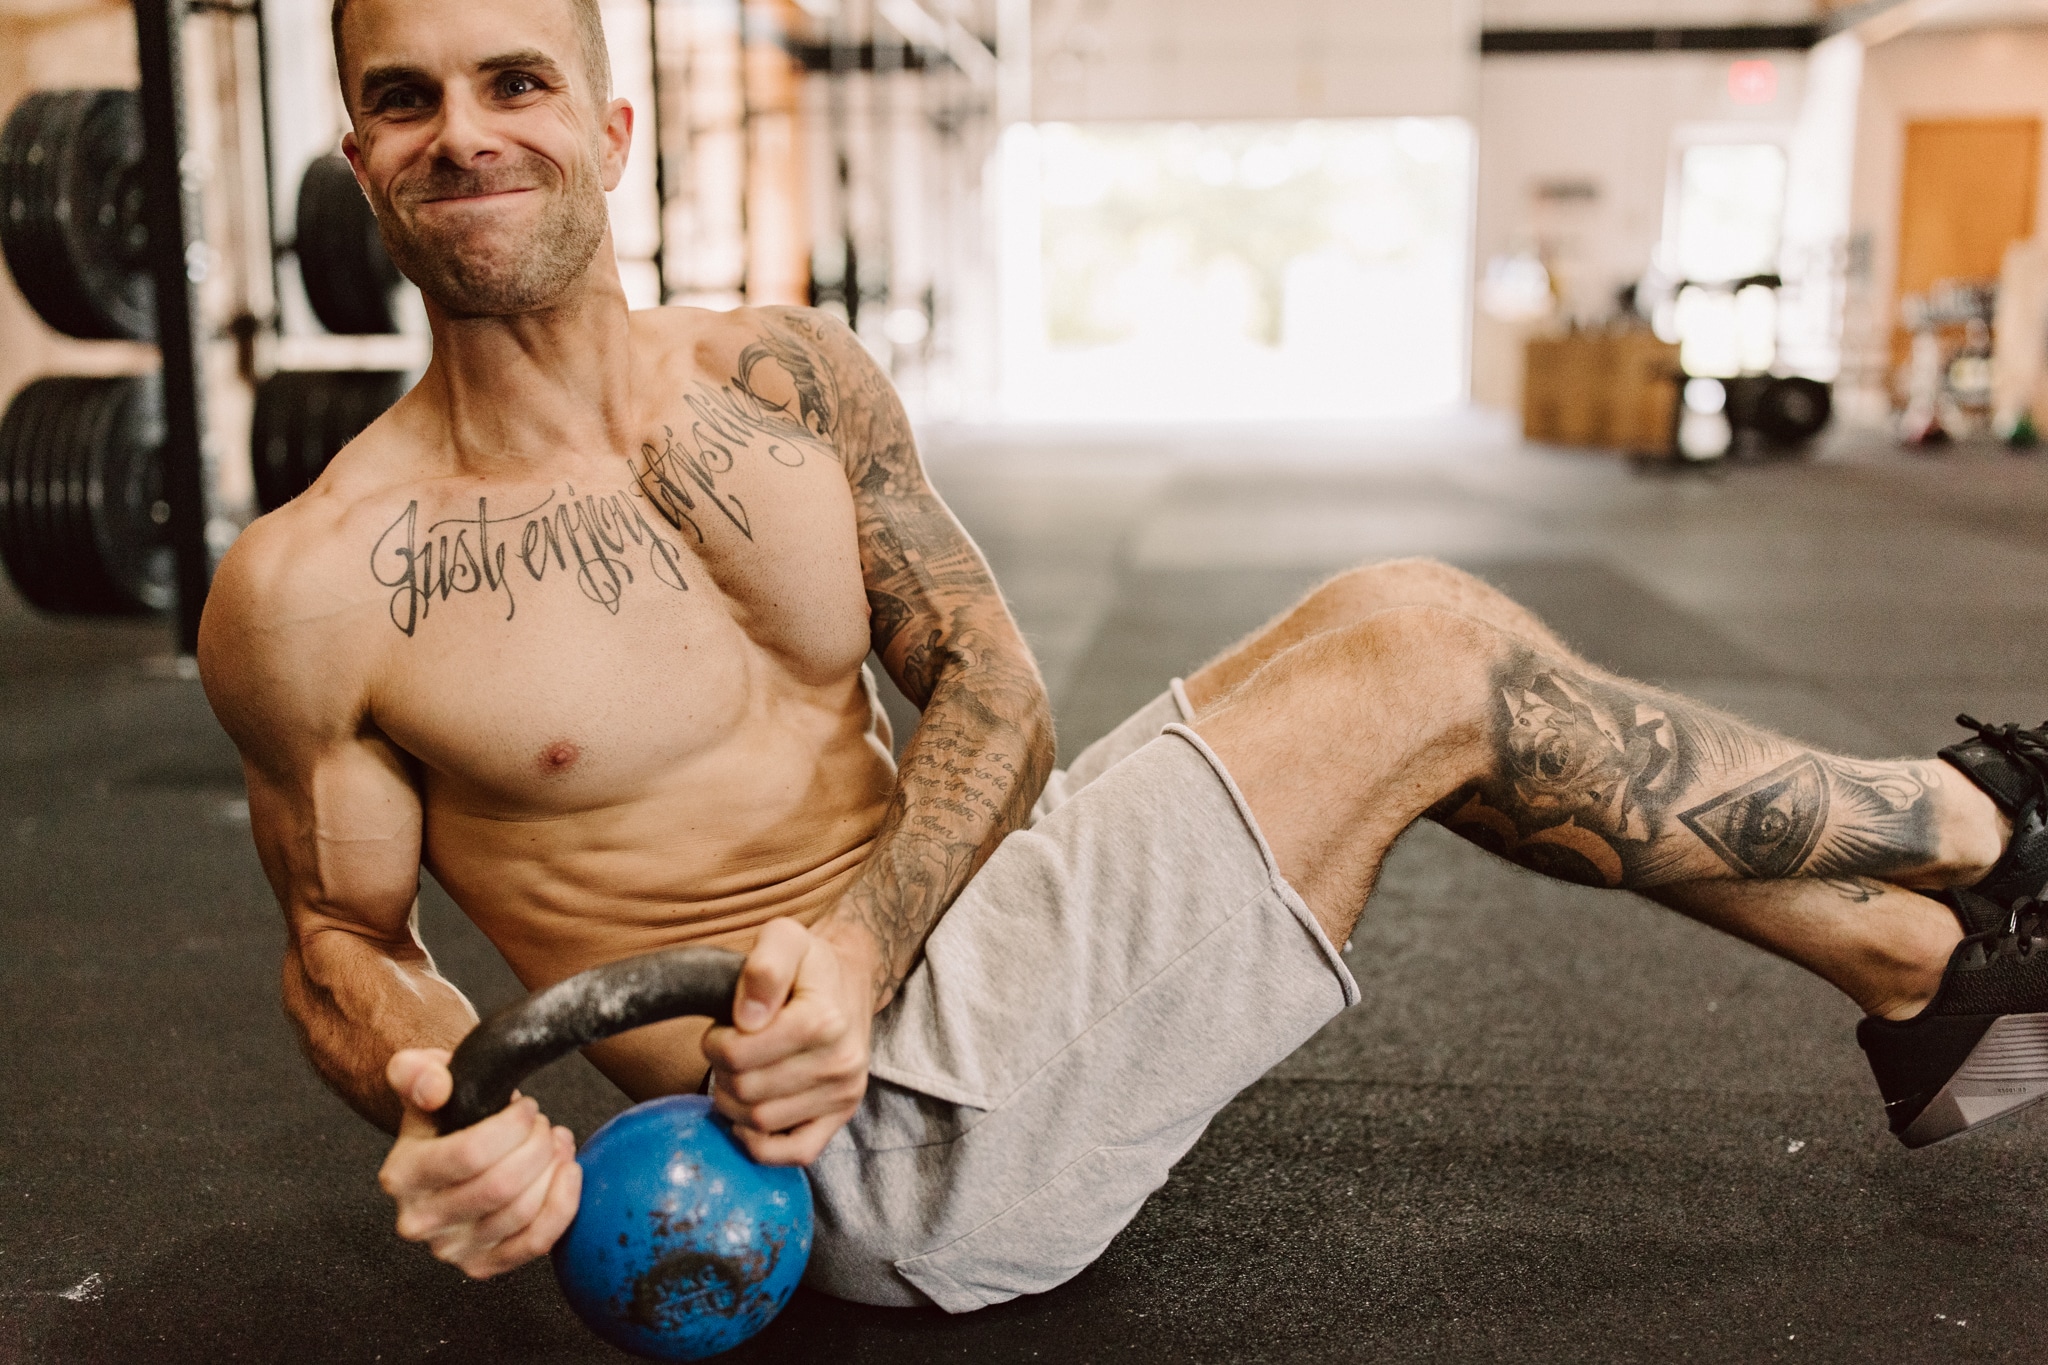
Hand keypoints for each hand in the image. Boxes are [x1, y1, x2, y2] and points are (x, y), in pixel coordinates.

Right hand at [376, 1047, 582, 1278]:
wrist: (447, 1146)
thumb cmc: (444, 1108)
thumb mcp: (422, 1075)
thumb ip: (418, 1071)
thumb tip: (435, 1088)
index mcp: (401, 1175)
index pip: (470, 1155)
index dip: (513, 1127)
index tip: (527, 1107)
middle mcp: (419, 1220)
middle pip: (501, 1187)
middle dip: (536, 1146)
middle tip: (542, 1124)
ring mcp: (451, 1249)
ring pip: (522, 1214)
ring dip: (552, 1169)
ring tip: (554, 1141)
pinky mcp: (482, 1265)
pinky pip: (534, 1244)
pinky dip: (563, 1206)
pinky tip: (568, 1172)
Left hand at [701, 917, 873, 1164]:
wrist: (850, 979)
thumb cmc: (810, 961)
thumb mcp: (784, 937)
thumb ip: (763, 967)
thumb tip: (746, 1019)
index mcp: (823, 1020)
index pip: (739, 1054)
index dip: (715, 1043)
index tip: (722, 1029)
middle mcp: (840, 1062)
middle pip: (745, 1091)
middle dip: (721, 1071)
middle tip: (729, 1050)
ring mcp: (844, 1093)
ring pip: (760, 1123)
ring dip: (734, 1102)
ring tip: (742, 1073)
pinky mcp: (843, 1115)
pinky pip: (796, 1153)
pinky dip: (762, 1145)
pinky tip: (750, 1119)